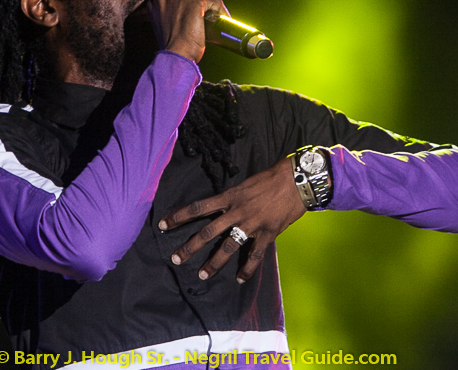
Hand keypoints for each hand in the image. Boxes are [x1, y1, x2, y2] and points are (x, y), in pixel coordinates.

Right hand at [147, 0, 229, 62]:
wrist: (175, 55)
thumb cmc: (172, 48)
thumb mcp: (164, 28)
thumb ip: (170, 15)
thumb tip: (187, 13)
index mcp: (156, 2)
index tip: (195, 2)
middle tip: (208, 7)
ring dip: (212, 1)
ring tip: (217, 14)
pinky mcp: (195, 0)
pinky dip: (220, 9)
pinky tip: (222, 17)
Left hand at [158, 156, 306, 282]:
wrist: (296, 181)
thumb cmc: (270, 179)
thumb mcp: (244, 185)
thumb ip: (231, 198)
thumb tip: (220, 207)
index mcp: (229, 197)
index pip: (197, 208)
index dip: (178, 216)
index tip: (162, 224)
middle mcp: (237, 211)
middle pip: (208, 232)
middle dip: (190, 247)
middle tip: (176, 258)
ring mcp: (251, 224)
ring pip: (228, 247)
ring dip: (214, 262)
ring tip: (203, 275)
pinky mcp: (267, 233)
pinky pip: (254, 255)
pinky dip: (247, 269)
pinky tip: (240, 279)